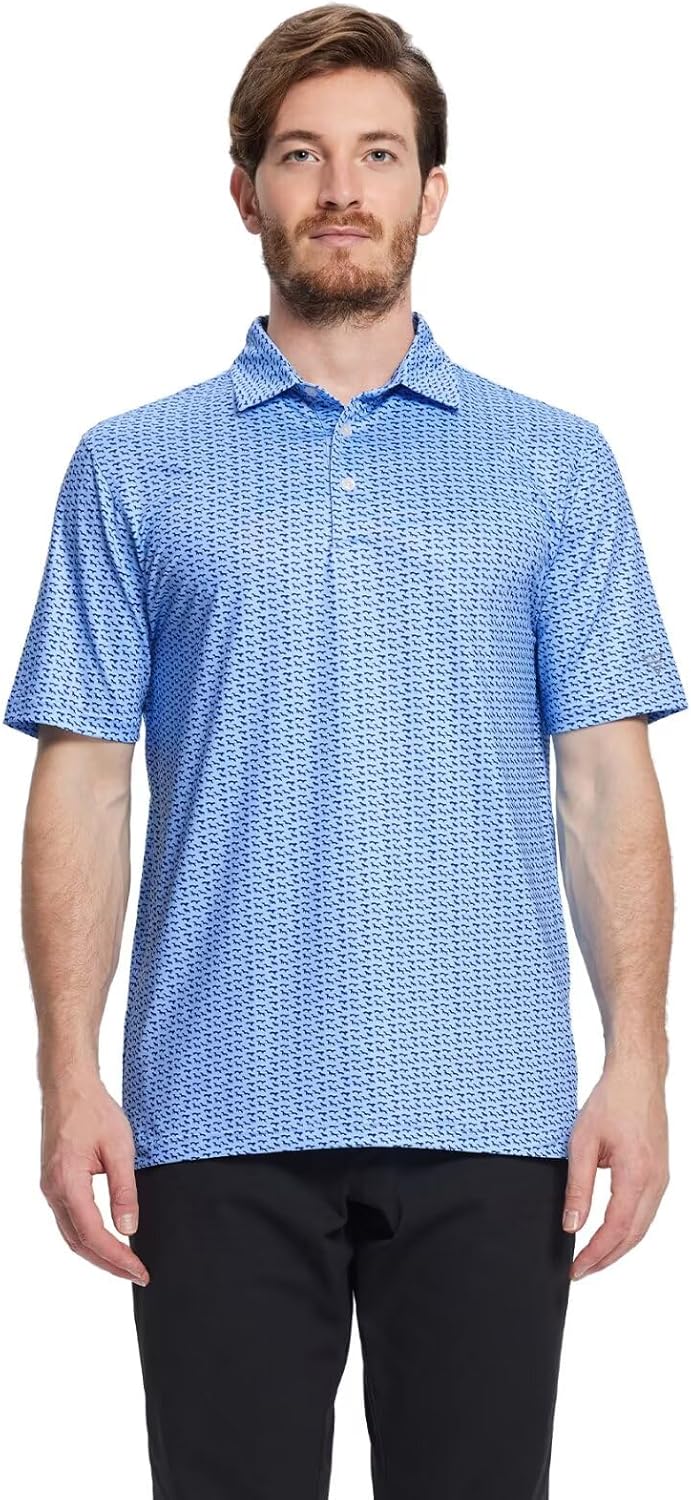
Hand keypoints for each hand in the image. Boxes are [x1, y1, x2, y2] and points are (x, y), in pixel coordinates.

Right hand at [39, 1074, 149, 1285]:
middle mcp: (53, 1191)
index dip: (118, 1258)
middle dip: (108, 1264)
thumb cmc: (93, 1110)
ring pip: (71, 1235)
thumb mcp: (120, 1148)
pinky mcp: (54, 1182)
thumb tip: (129, 1229)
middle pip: (79, 1243)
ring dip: (96, 1253)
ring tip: (124, 1264)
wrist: (69, 1087)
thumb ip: (125, 1191)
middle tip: (136, 1274)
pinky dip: (87, 1236)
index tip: (139, 1270)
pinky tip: (105, 1239)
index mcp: (67, 1183)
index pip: (93, 1235)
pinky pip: (68, 1220)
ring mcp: (50, 1187)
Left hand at [562, 1058, 669, 1279]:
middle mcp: (655, 1181)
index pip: (616, 1230)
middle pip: (633, 1236)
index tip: (577, 1269)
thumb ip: (577, 1187)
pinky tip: (611, 1232)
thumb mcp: (582, 1142)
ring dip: (618, 1246)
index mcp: (636, 1175)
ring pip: (643, 1226)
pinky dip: (629, 1229)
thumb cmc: (611, 1101)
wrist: (638, 1076)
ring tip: (593, 1257)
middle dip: (607, 1258)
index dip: (595, 1254)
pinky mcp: (660, 1172)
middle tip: (581, 1271)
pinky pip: (647, 1211)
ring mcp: (662, 1178)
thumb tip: (572, 1225)